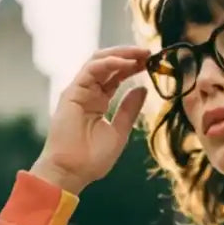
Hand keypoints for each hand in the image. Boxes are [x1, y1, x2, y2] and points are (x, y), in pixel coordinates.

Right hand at [32, 46, 150, 194]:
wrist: (71, 172)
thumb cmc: (92, 159)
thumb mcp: (119, 132)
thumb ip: (129, 109)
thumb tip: (143, 89)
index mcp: (99, 102)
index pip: (116, 76)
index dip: (133, 67)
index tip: (151, 62)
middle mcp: (88, 92)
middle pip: (108, 64)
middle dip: (129, 56)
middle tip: (148, 52)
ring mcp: (79, 91)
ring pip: (99, 61)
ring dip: (121, 55)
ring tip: (140, 54)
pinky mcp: (72, 92)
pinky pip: (91, 69)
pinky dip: (109, 63)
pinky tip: (126, 64)